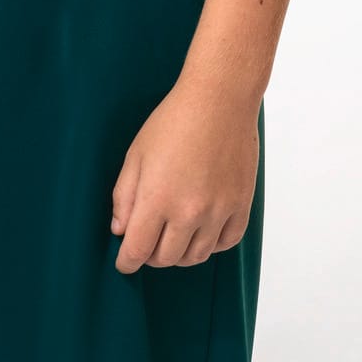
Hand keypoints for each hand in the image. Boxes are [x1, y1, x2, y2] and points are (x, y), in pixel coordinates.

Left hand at [110, 75, 260, 271]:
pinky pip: (226, 243)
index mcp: (157, 198)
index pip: (137, 251)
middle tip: (148, 241)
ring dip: (180, 253)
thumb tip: (120, 229)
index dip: (126, 262)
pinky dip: (211, 244)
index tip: (124, 262)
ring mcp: (218, 210)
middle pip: (166, 259)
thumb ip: (124, 196)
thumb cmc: (174, 120)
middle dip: (150, 256)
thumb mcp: (136, 154)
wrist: (220, 99)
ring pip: (196, 257)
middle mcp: (189, 211)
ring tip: (174, 236)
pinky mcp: (241, 204)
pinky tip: (202, 230)